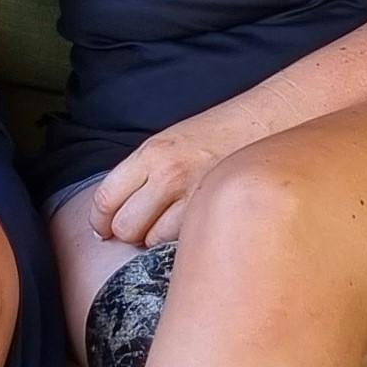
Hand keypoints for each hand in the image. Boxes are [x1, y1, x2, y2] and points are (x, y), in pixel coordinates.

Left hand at [87, 99, 269, 249]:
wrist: (267, 123)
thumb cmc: (217, 135)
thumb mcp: (169, 143)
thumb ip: (142, 173)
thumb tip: (114, 212)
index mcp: (150, 153)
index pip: (105, 198)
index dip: (99, 221)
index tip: (102, 230)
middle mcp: (167, 174)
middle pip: (124, 225)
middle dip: (126, 233)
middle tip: (137, 229)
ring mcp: (192, 196)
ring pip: (150, 239)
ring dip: (153, 239)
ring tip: (167, 226)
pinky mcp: (215, 212)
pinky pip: (179, 243)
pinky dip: (177, 242)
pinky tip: (187, 230)